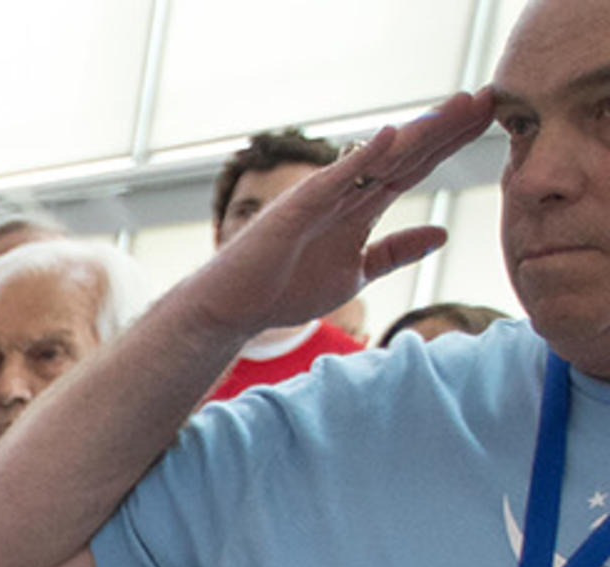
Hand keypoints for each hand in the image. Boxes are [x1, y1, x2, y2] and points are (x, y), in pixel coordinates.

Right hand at [184, 95, 491, 338]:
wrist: (234, 309)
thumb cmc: (285, 290)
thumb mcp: (357, 273)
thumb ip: (396, 250)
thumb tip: (441, 233)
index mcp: (361, 206)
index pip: (415, 166)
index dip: (451, 143)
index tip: (489, 118)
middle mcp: (345, 193)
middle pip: (405, 154)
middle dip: (446, 127)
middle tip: (488, 98)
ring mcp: (320, 198)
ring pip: (378, 159)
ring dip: (417, 133)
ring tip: (455, 108)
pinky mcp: (294, 211)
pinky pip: (332, 181)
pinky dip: (360, 158)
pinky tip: (390, 137)